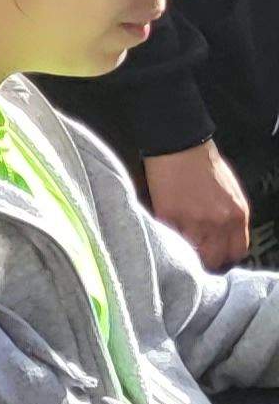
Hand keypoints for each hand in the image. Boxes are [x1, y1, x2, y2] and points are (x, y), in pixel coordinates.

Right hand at [146, 141, 254, 270]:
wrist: (179, 145)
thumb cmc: (202, 163)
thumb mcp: (230, 192)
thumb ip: (230, 217)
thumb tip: (223, 237)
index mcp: (237, 214)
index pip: (236, 251)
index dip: (224, 256)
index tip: (216, 255)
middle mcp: (218, 222)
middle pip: (213, 258)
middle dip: (204, 258)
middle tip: (195, 253)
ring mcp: (192, 221)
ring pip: (189, 253)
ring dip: (183, 249)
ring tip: (177, 241)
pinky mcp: (168, 216)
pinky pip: (167, 237)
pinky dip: (165, 235)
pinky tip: (165, 228)